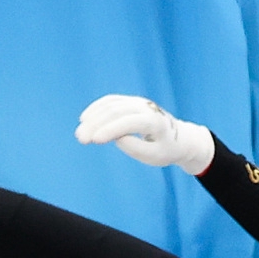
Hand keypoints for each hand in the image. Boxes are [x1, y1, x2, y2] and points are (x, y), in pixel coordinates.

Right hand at [76, 94, 214, 175]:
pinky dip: (96, 108)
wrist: (178, 137)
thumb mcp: (154, 156)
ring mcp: (138, 102)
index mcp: (155, 122)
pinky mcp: (130, 101)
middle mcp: (146, 107)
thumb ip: (136, 148)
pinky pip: (110, 101)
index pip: (130, 122)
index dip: (110, 130)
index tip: (94, 141)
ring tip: (80, 134)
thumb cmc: (165, 150)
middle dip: (96, 125)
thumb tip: (117, 138)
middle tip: (81, 139)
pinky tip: (84, 119)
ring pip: (111, 105)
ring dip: (93, 117)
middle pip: (116, 111)